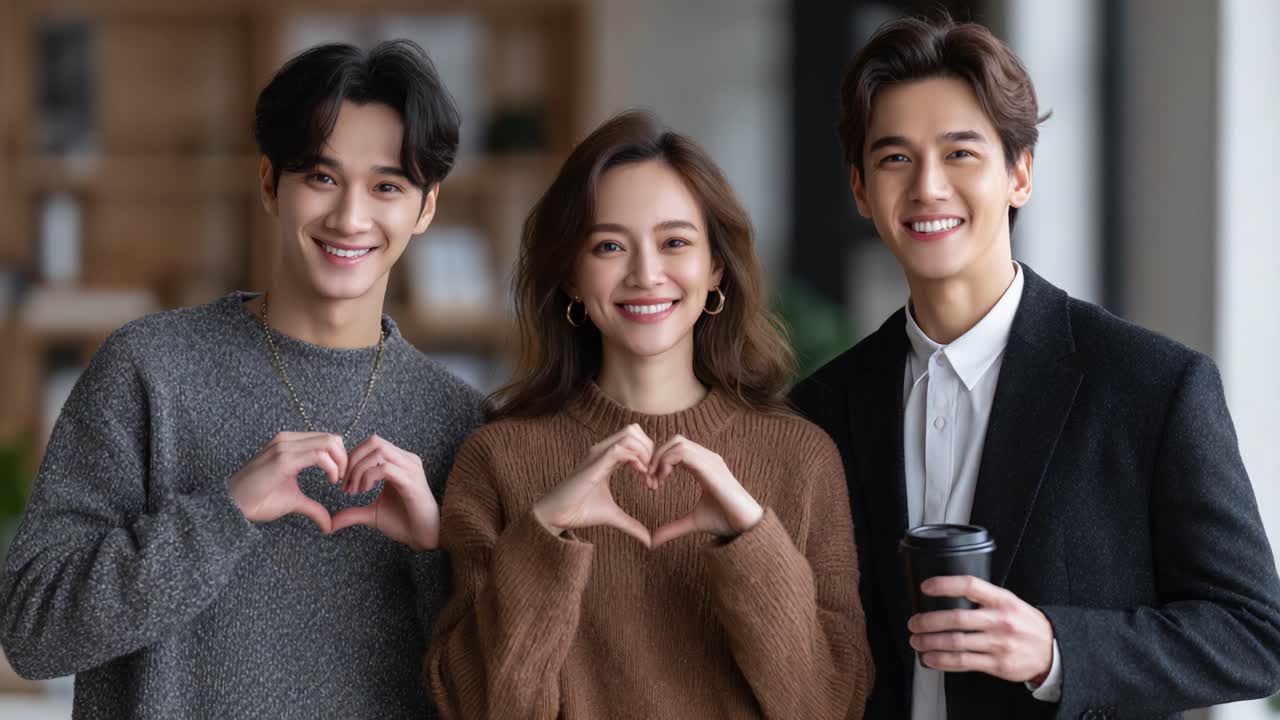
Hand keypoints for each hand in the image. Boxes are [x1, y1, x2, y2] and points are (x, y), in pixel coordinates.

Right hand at [229, 431, 346, 532]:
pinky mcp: (282, 460)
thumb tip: (329, 525)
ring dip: (341, 462)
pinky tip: (331, 481)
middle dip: (345, 458)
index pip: (327, 439)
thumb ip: (313, 508)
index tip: (341, 478)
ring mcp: (284, 447)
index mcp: (289, 444)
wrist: (232, 506)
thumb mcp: (294, 501)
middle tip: (343, 480)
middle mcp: (287, 440)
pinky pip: (318, 455)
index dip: (341, 457)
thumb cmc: (257, 501)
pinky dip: (332, 467)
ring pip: (328, 442)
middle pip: (331, 438)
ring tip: (337, 481)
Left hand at [331, 435, 439, 551]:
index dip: (352, 458)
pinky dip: (369, 476)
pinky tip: (364, 490)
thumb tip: (330, 523)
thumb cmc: (404, 523)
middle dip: (353, 459)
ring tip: (354, 489)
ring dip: (359, 468)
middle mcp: (406, 460)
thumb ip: (352, 513)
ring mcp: (411, 468)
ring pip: (378, 451)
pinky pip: (385, 468)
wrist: (424, 537)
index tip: (343, 481)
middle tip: (345, 482)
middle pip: (374, 441)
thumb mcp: (372, 514)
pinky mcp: (411, 481)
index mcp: (398, 462)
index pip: (372, 444)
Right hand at [531, 424, 652, 547]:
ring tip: (647, 475)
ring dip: (645, 452)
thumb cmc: (580, 511)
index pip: (635, 440)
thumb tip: (649, 542)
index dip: (650, 456)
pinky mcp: (594, 462)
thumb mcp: (613, 516)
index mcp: (608, 458)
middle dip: (651, 449)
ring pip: (630, 433)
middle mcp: (603, 451)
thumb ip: (632, 524)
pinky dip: (636, 458)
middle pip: (635, 430)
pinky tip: (641, 474)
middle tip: (653, 475)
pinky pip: (620, 449)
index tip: (654, 480)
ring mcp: (598, 454)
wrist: (556, 515)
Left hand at [648, 434, 763, 547]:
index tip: (650, 483)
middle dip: (657, 456)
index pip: (678, 449)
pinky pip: (683, 453)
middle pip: (675, 441)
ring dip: (660, 458)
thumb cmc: (725, 521)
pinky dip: (666, 461)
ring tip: (655, 480)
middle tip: (648, 479)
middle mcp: (707, 458)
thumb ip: (672, 528)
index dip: (659, 461)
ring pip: (678, 443)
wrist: (746, 526)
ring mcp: (710, 460)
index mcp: (704, 466)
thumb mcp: (692, 523)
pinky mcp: (710, 467)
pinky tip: (662, 479)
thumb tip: (652, 542)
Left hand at [907, 575, 1054, 683]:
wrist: (1051, 650)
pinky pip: (963, 662)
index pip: (970, 586)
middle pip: (957, 618)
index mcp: (1002, 600)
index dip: (945, 584)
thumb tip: (947, 595)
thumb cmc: (1025, 623)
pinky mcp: (997, 664)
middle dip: (929, 621)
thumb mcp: (1009, 602)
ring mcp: (998, 644)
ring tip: (917, 641)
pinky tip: (930, 659)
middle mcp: (1000, 621)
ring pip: (956, 642)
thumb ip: (983, 598)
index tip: (926, 587)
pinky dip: (942, 661)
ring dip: (931, 642)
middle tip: (914, 623)